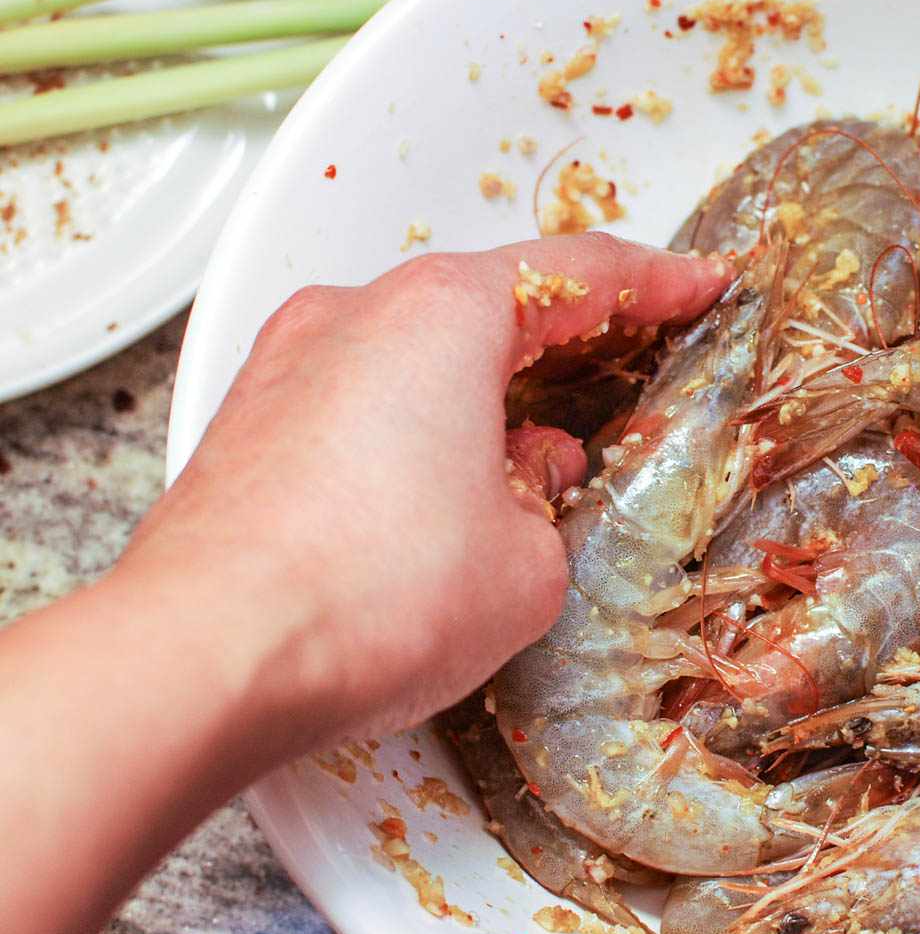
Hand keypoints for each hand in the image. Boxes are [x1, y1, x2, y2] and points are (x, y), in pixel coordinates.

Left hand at [120, 232, 728, 759]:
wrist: (207, 658)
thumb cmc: (365, 596)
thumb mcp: (528, 564)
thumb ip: (551, 504)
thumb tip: (529, 482)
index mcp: (443, 316)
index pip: (581, 275)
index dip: (658, 284)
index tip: (698, 287)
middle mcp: (356, 317)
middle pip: (488, 306)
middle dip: (564, 345)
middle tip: (625, 367)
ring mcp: (288, 368)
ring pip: (417, 357)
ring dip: (484, 398)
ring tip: (535, 464)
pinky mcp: (248, 428)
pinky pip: (359, 403)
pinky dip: (416, 431)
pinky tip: (443, 497)